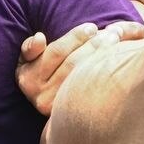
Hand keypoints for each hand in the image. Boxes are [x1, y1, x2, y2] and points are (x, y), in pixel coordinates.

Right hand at [17, 21, 143, 115]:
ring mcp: (56, 109)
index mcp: (27, 78)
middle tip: (113, 34)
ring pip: (83, 78)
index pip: (57, 52)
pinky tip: (115, 65)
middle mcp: (40, 96)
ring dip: (101, 57)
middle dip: (94, 46)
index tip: (93, 27)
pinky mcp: (71, 116)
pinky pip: (90, 92)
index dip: (75, 37)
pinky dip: (103, 76)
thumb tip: (39, 38)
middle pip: (72, 64)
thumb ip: (31, 48)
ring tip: (116, 43)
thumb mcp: (28, 61)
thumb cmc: (40, 73)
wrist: (53, 113)